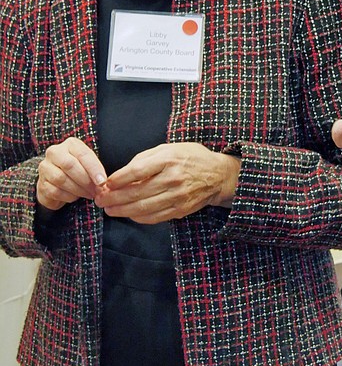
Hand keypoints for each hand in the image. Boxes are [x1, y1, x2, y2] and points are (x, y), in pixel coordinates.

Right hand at [37, 137, 106, 210]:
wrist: (56, 181)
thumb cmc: (77, 170)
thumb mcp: (87, 164)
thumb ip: (94, 169)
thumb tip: (102, 183)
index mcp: (70, 144)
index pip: (83, 154)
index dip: (94, 169)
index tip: (102, 181)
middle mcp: (54, 152)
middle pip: (70, 165)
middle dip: (85, 180)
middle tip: (96, 191)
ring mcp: (45, 167)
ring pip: (61, 179)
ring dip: (78, 190)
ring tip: (88, 194)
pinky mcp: (41, 183)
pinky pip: (55, 191)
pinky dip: (68, 196)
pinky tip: (75, 197)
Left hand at [95, 143, 240, 223]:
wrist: (218, 175)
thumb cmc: (190, 158)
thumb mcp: (169, 148)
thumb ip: (145, 159)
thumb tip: (122, 174)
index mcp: (168, 159)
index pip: (137, 171)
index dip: (118, 179)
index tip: (105, 183)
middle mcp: (173, 178)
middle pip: (137, 192)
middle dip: (114, 198)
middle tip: (100, 200)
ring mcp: (177, 196)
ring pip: (143, 208)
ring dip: (122, 210)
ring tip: (110, 209)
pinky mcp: (181, 209)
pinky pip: (155, 217)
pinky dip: (138, 217)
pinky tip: (129, 214)